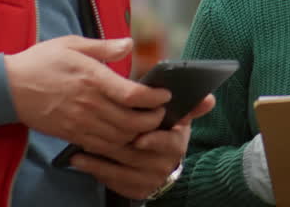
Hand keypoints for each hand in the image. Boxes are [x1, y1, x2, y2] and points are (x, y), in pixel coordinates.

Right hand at [5, 35, 169, 155]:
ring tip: (147, 125)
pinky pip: (101, 146)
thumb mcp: (72, 44)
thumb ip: (104, 46)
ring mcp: (79, 122)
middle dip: (153, 120)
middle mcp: (89, 103)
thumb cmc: (41, 61)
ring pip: (119, 138)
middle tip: (161, 113)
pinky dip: (118, 144)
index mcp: (92, 78)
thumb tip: (129, 44)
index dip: (155, 98)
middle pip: (132, 121)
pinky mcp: (70, 134)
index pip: (133, 95)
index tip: (165, 95)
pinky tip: (124, 136)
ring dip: (138, 134)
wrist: (8, 87)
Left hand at [71, 94, 215, 198]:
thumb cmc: (167, 132)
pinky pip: (112, 181)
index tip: (139, 139)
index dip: (154, 142)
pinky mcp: (136, 190)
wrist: (163, 163)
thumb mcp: (179, 117)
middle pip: (137, 155)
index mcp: (177, 143)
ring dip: (99, 157)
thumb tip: (210, 99)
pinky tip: (79, 160)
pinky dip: (95, 170)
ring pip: (121, 168)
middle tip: (94, 131)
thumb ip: (190, 106)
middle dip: (115, 144)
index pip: (168, 143)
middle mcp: (165, 165)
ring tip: (80, 145)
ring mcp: (150, 179)